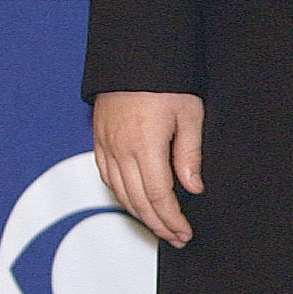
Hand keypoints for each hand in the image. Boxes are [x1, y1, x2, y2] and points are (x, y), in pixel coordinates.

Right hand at [92, 91, 204, 245]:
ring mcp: (106, 145)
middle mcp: (121, 148)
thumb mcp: (190, 115)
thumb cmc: (166, 80)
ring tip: (160, 226)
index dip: (171, 220)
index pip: (158, 196)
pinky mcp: (99, 140)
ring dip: (140, 215)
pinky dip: (122, 196)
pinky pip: (107, 177)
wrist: (134, 55)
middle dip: (158, 225)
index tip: (184, 232)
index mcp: (145, 144)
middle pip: (138, 201)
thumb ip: (189, 155)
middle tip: (176, 238)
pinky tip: (136, 202)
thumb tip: (193, 188)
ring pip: (120, 193)